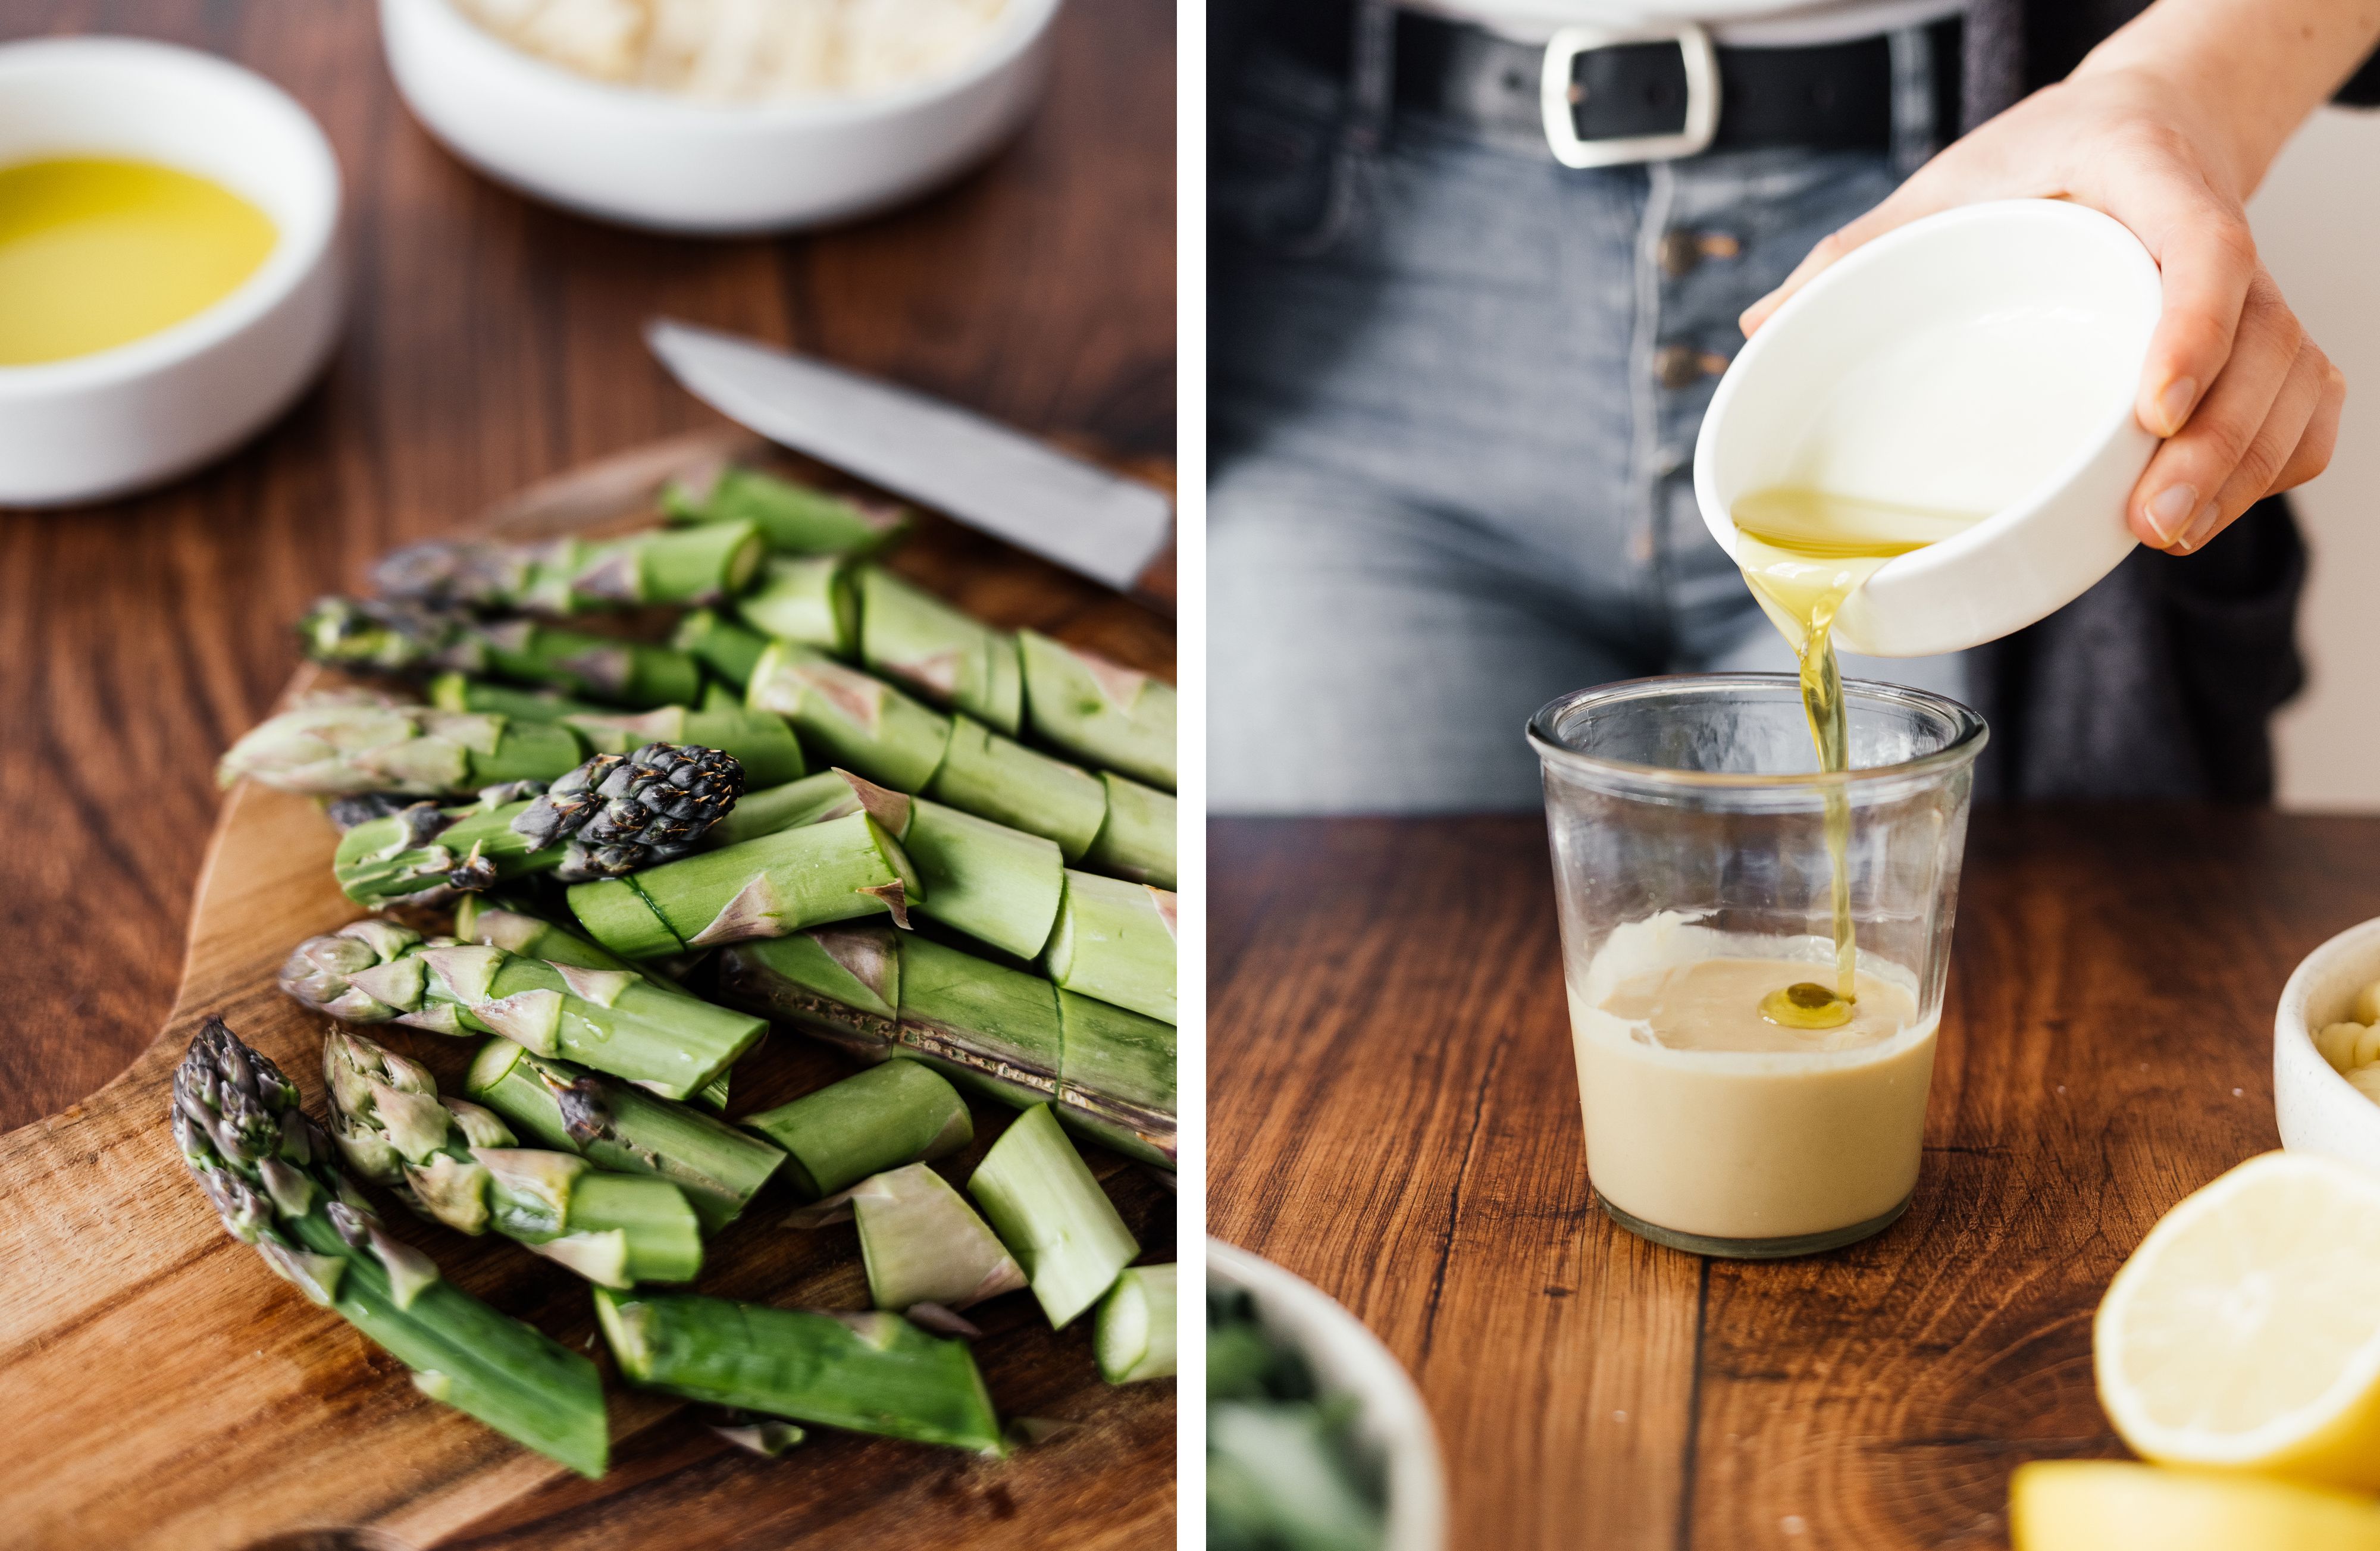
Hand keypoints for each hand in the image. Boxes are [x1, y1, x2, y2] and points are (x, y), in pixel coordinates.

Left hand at [1740, 66, 2345, 555]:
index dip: (2194, 328)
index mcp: (2143, 177)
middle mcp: (2216, 231)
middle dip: (2219, 442)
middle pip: (2264, 341)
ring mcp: (2257, 291)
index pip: (2203, 248)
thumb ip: (1856, 251)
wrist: (2135, 126)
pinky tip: (2215, 506)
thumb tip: (1759, 326)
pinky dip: (2275, 464)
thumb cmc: (2036, 163)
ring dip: (2243, 469)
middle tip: (2151, 518)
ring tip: (2167, 532)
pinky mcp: (2268, 337)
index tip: (2153, 408)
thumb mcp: (1943, 186)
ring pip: (2294, 383)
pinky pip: (2308, 408)